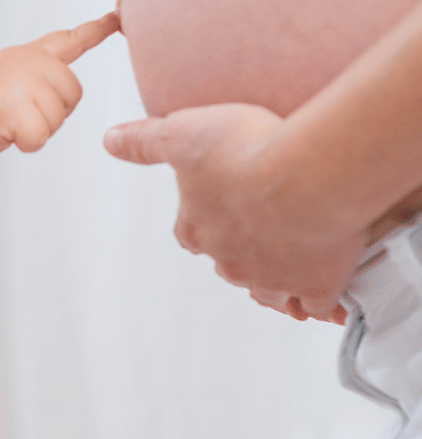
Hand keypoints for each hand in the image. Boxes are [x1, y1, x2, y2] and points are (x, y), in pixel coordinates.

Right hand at [0, 12, 120, 158]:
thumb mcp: (3, 80)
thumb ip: (33, 77)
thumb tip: (61, 93)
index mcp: (25, 54)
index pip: (68, 40)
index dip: (97, 30)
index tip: (119, 17)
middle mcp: (26, 61)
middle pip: (72, 94)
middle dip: (53, 114)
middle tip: (17, 116)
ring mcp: (20, 82)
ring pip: (57, 119)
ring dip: (36, 131)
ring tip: (5, 122)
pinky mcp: (15, 108)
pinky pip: (41, 137)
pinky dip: (26, 145)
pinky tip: (4, 134)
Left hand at [103, 102, 365, 322]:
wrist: (307, 175)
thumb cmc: (245, 148)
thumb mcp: (182, 132)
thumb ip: (145, 140)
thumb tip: (109, 139)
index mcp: (196, 229)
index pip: (192, 233)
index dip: (205, 222)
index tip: (223, 210)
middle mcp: (229, 262)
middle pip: (231, 265)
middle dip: (245, 253)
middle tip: (270, 231)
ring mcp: (274, 278)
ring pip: (270, 293)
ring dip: (277, 284)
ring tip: (292, 270)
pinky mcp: (317, 286)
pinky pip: (315, 306)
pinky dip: (319, 302)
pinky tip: (329, 294)